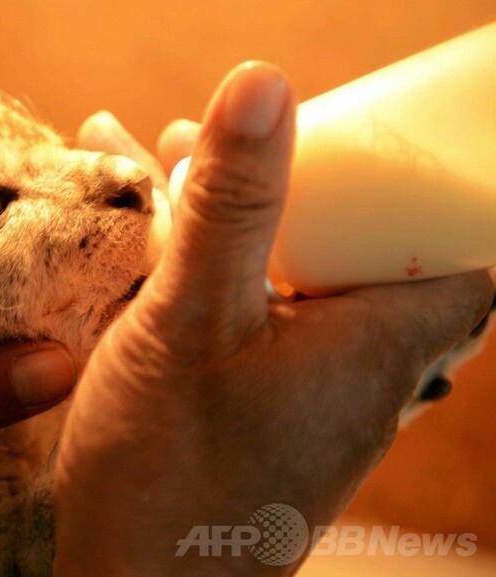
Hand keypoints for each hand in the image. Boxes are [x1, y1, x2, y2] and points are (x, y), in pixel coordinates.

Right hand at [54, 62, 494, 575]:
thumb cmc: (171, 470)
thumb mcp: (194, 319)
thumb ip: (232, 204)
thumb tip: (263, 84)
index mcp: (377, 343)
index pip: (454, 249)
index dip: (420, 190)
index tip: (361, 148)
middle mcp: (357, 373)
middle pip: (352, 251)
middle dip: (290, 186)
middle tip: (220, 146)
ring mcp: (306, 398)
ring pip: (289, 281)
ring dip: (234, 224)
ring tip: (164, 171)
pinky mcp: (260, 415)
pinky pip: (251, 320)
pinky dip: (211, 274)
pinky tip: (147, 247)